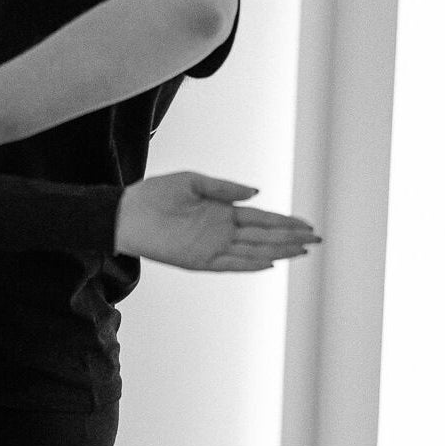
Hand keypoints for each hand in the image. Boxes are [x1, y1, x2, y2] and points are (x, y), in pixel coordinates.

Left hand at [116, 172, 320, 270]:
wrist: (127, 212)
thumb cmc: (155, 194)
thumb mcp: (192, 181)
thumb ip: (224, 188)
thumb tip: (256, 193)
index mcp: (222, 212)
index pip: (261, 219)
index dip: (285, 222)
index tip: (307, 224)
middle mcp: (221, 231)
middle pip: (264, 236)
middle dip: (290, 238)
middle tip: (317, 240)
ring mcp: (212, 247)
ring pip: (253, 251)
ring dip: (278, 251)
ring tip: (303, 251)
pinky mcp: (198, 260)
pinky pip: (230, 264)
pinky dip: (250, 264)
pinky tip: (270, 262)